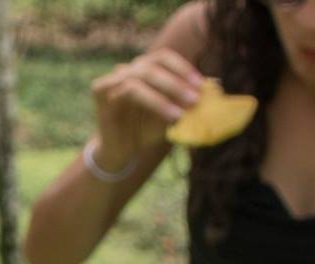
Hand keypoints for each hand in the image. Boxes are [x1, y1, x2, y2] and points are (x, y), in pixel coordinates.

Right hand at [90, 47, 202, 166]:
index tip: (200, 85)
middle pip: (153, 63)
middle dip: (176, 81)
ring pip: (140, 76)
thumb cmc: (145, 132)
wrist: (120, 154)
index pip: (163, 57)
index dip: (182, 67)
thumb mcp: (171, 115)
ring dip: (165, 93)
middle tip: (195, 99)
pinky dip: (151, 100)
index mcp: (142, 70)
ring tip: (180, 113)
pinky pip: (127, 89)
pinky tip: (167, 114)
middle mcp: (127, 70)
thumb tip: (214, 85)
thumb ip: (187, 100)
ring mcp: (112, 79)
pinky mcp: (100, 92)